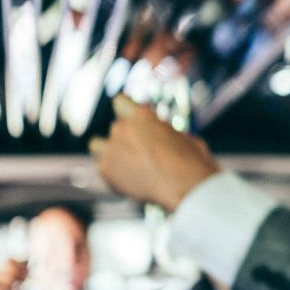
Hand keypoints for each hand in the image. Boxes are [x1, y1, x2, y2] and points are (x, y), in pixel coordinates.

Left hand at [89, 95, 219, 211]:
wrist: (186, 187)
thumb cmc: (192, 162)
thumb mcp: (183, 137)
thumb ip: (165, 132)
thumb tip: (166, 137)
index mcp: (141, 114)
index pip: (120, 102)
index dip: (128, 112)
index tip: (135, 121)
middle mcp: (122, 128)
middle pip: (115, 127)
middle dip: (126, 137)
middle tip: (140, 152)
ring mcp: (111, 149)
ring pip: (97, 145)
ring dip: (108, 151)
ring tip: (125, 164)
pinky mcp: (105, 170)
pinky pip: (101, 167)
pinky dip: (111, 174)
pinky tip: (128, 181)